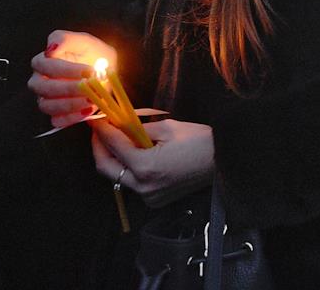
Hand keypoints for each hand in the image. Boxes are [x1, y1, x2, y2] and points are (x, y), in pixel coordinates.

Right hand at [28, 30, 116, 128]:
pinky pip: (57, 121)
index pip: (45, 66)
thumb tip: (51, 47)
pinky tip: (86, 110)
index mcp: (44, 61)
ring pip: (48, 106)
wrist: (106, 68)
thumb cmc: (92, 53)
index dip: (66, 70)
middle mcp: (40, 81)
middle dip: (68, 88)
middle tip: (88, 86)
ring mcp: (47, 99)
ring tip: (90, 99)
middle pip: (44, 88)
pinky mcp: (57, 114)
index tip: (88, 71)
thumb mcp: (83, 40)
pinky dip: (71, 118)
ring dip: (70, 104)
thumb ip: (66, 39)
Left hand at [91, 118, 213, 208]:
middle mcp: (143, 187)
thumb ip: (138, 127)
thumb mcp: (168, 127)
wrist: (225, 161)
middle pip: (106, 167)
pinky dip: (127, 168)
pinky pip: (132, 183)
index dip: (102, 130)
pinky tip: (132, 153)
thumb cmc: (201, 141)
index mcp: (146, 167)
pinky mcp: (154, 200)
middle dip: (99, 147)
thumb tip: (118, 122)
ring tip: (115, 138)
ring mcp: (148, 196)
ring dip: (112, 157)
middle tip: (99, 130)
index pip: (114, 146)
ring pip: (117, 177)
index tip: (95, 118)